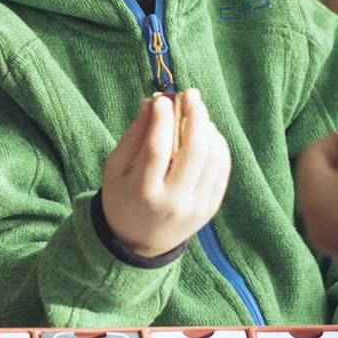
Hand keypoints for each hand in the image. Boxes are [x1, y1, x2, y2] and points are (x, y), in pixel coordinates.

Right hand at [102, 90, 231, 257]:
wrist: (139, 242)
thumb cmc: (123, 197)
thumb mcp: (115, 167)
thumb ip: (134, 134)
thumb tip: (153, 102)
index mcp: (143, 192)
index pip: (157, 149)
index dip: (162, 119)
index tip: (163, 98)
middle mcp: (173, 201)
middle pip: (193, 151)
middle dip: (195, 116)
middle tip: (191, 95)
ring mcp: (196, 207)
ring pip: (212, 158)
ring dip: (208, 128)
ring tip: (197, 113)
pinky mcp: (210, 208)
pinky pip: (222, 170)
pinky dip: (218, 146)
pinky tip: (208, 133)